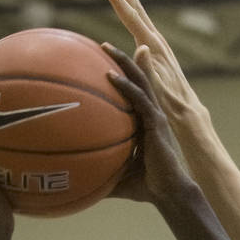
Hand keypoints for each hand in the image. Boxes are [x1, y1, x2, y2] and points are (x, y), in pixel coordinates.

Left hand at [102, 43, 192, 206]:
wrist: (169, 194)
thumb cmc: (145, 187)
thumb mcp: (116, 175)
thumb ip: (98, 170)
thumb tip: (70, 181)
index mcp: (143, 122)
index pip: (133, 92)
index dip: (121, 74)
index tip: (102, 61)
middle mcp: (150, 114)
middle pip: (137, 78)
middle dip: (122, 59)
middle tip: (102, 44)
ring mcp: (155, 116)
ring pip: (140, 80)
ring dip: (123, 62)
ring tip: (105, 46)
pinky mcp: (157, 123)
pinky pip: (139, 99)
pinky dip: (125, 85)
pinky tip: (109, 75)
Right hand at [105, 0, 200, 121]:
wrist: (186, 110)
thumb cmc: (168, 102)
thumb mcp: (156, 86)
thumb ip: (147, 67)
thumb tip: (141, 46)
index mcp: (153, 47)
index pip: (133, 19)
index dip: (120, 3)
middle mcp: (157, 42)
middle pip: (138, 10)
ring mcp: (159, 47)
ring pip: (141, 17)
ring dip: (131, 0)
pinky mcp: (158, 53)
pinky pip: (143, 28)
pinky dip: (135, 17)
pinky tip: (132, 18)